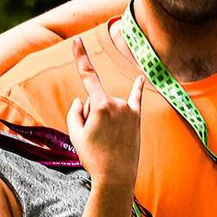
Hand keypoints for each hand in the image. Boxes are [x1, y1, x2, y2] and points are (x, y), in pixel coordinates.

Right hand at [65, 36, 142, 188]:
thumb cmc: (93, 156)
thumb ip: (75, 112)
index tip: (77, 39)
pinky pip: (136, 99)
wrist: (116, 176)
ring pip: (108, 106)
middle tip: (95, 140)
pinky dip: (138, 88)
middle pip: (95, 100)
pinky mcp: (136, 118)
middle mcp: (117, 103)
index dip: (80, 56)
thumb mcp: (75, 134)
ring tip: (108, 142)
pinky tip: (141, 77)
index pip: (87, 75)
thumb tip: (81, 100)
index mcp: (100, 105)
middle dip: (90, 115)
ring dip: (104, 120)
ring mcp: (129, 110)